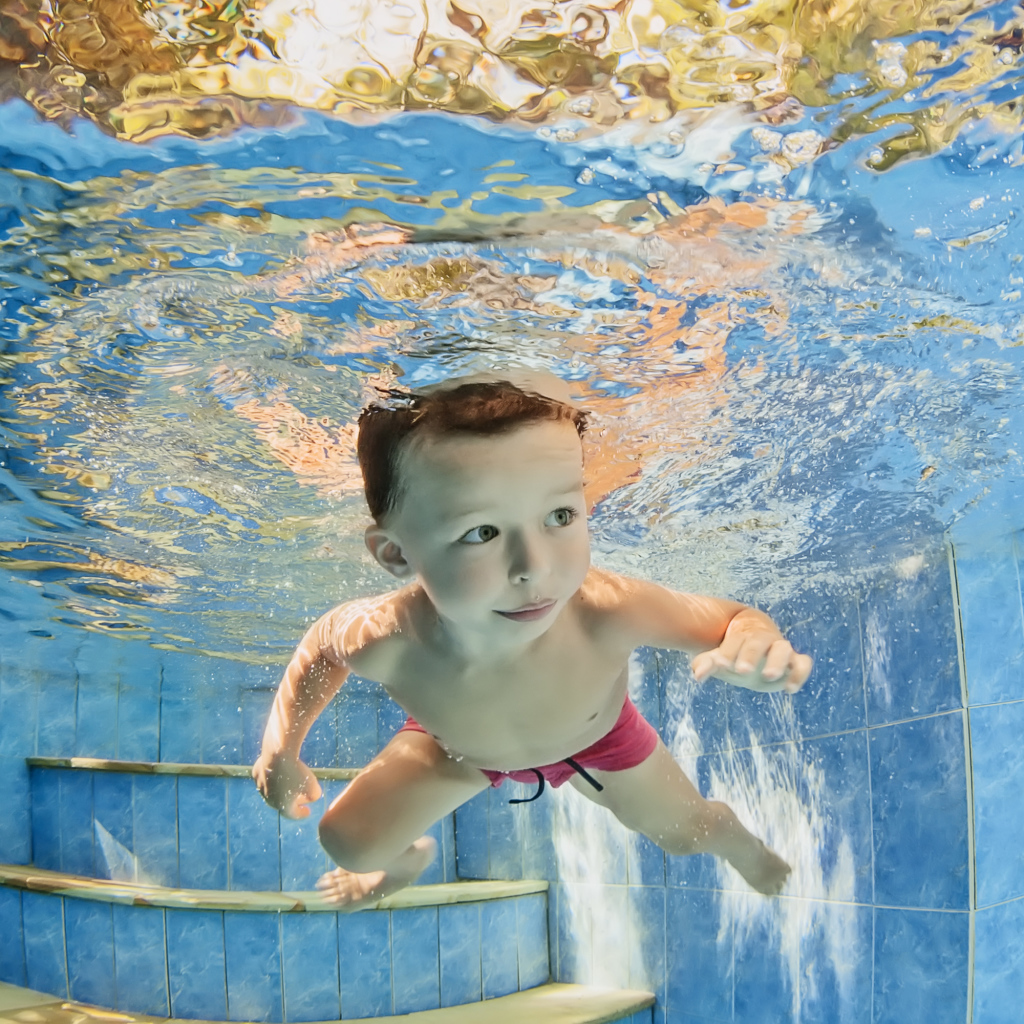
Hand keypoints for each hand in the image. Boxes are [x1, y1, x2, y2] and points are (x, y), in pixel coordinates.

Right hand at [252, 750, 322, 818]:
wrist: (278, 753)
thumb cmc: (297, 772)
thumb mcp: (314, 788)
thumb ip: (314, 796)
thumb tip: (311, 796)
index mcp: (281, 806)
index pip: (292, 814)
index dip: (301, 813)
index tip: (308, 812)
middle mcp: (268, 799)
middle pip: (281, 803)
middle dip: (292, 802)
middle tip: (301, 797)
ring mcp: (260, 786)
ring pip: (271, 791)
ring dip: (281, 789)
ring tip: (290, 784)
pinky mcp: (256, 773)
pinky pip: (266, 778)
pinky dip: (273, 777)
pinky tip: (278, 773)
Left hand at [691, 628, 811, 693]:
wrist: (757, 653)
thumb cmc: (733, 656)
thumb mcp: (720, 660)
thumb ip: (707, 664)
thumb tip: (697, 676)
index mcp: (741, 637)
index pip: (734, 641)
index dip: (728, 652)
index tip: (720, 665)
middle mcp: (762, 640)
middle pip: (758, 642)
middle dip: (750, 654)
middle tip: (742, 671)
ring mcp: (780, 649)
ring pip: (783, 648)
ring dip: (777, 661)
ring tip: (769, 677)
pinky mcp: (795, 662)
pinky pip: (804, 663)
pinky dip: (800, 673)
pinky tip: (789, 690)